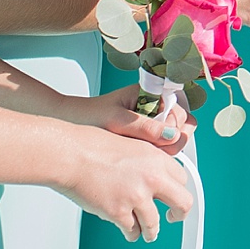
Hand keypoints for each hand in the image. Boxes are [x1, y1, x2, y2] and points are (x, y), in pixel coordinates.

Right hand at [57, 127, 193, 241]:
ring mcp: (136, 197)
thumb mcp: (131, 139)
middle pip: (182, 203)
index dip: (177, 188)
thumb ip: (149, 156)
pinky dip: (131, 233)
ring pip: (155, 224)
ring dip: (152, 231)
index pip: (182, 178)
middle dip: (179, 214)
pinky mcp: (118, 212)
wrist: (70, 155)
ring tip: (149, 233)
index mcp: (157, 158)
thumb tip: (160, 168)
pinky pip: (132, 231)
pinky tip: (129, 232)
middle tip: (174, 217)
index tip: (173, 195)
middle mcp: (152, 178)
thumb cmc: (92, 145)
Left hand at [65, 84, 191, 153]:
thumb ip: (145, 127)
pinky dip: (152, 154)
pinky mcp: (144, 135)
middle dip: (169, 141)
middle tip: (147, 147)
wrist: (67, 124)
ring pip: (172, 140)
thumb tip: (171, 136)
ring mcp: (151, 122)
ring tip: (136, 150)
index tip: (158, 139)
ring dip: (160, 149)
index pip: (181, 113)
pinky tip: (135, 154)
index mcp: (151, 93)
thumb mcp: (116, 120)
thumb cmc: (87, 116)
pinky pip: (160, 147)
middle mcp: (155, 106)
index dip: (174, 129)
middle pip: (182, 127)